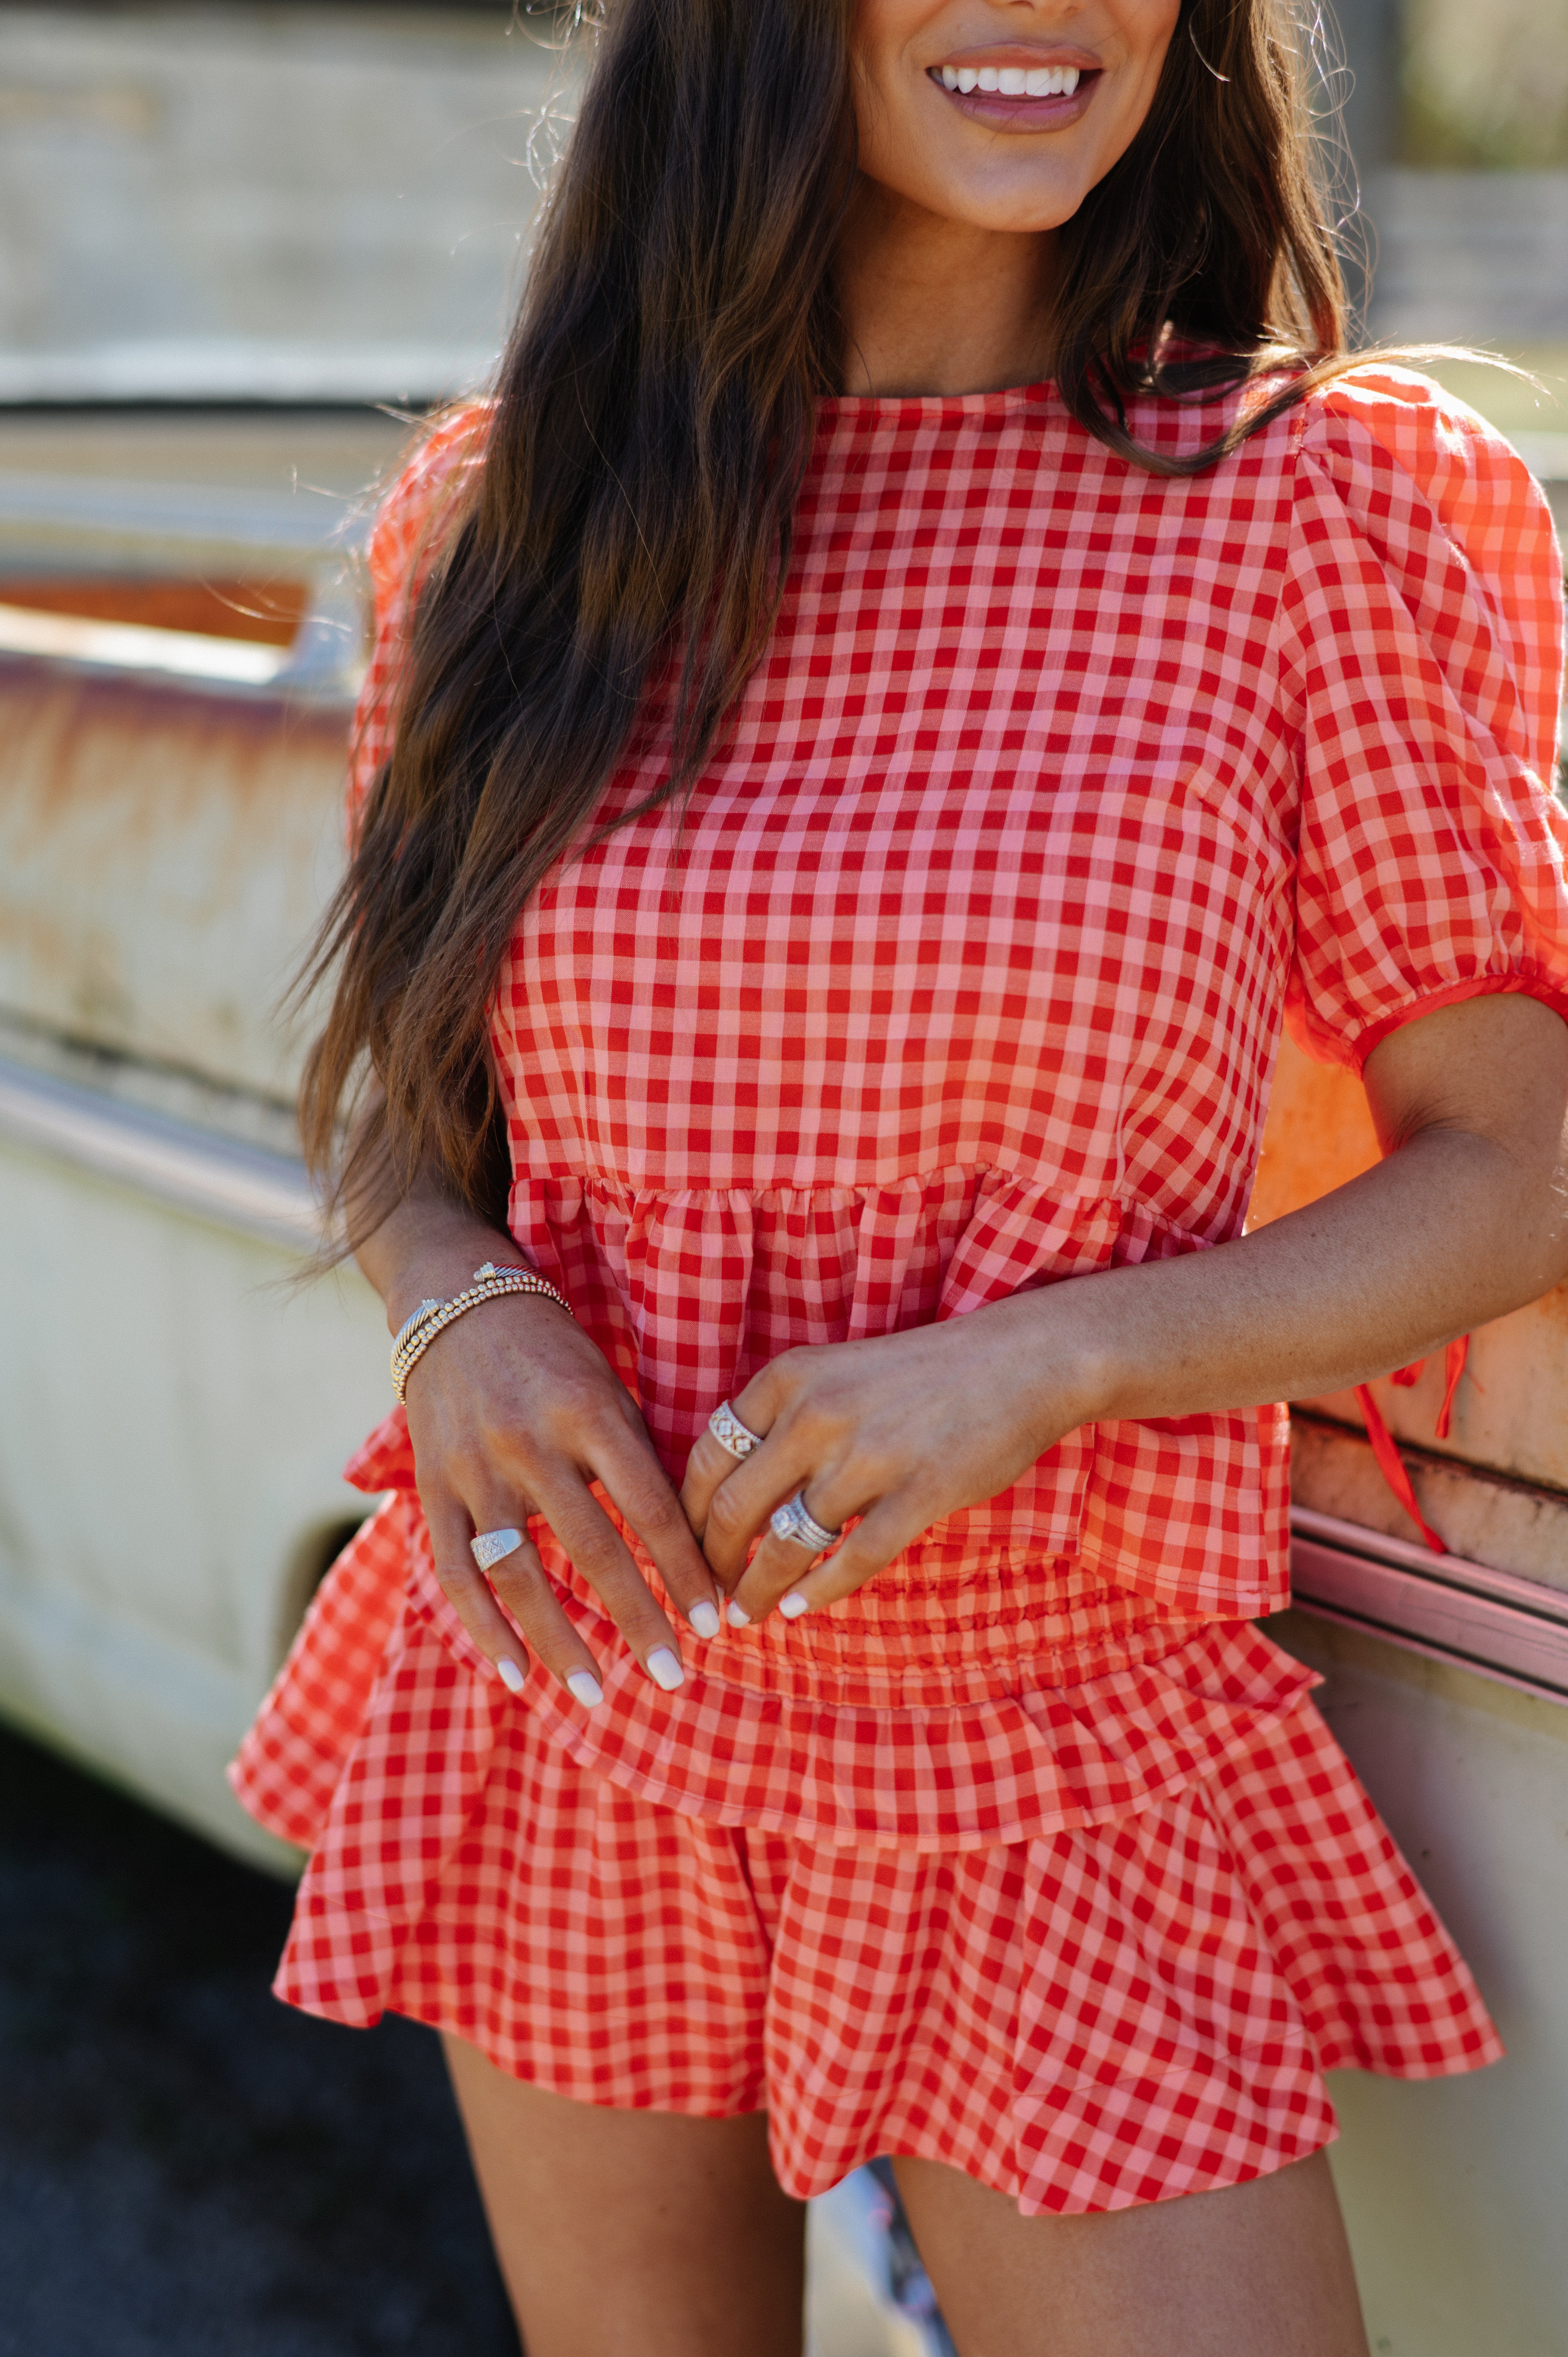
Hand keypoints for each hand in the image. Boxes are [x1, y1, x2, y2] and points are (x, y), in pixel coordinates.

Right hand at [400, 1268, 721, 1702]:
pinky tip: (516, 1674)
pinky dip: (485, 1628)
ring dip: (560, 1642)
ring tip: (596, 1694)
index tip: (715, 1624)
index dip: (685, 1571)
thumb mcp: (609, 1391)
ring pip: (520, 1573)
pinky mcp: (433, 1487)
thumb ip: (640, 1461)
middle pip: (593, 1549)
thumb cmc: (555, 1355)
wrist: (457, 1307)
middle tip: (676, 1678)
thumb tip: (691, 1546)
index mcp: (590, 1413)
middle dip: (638, 1620)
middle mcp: (532, 1443)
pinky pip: (457, 1572)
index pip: (650, 1508)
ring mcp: (476, 1469)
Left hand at [680, 1298, 1083, 1624]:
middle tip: (710, 1595)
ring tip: (749, 1613)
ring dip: (758, 1589)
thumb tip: (730, 1497)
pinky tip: (801, 1607)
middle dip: (712, 1564)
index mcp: (787, 1379)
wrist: (1019, 1361)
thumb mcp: (833, 1375)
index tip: (685, 1550)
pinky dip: (819, 1591)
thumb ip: (782, 1424)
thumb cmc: (920, 1375)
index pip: (707, 1458)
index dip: (686, 1516)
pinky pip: (854, 1558)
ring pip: (787, 1542)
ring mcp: (869, 1454)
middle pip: (735, 1508)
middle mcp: (816, 1413)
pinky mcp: (920, 1491)